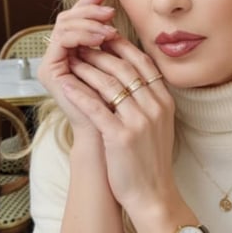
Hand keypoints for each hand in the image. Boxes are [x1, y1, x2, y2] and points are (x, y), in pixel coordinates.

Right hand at [37, 0, 117, 130]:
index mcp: (75, 51)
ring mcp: (53, 62)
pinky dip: (82, 34)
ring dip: (89, 22)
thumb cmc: (119, 107)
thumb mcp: (121, 69)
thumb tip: (123, 22)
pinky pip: (63, 40)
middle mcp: (60, 55)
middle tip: (110, 11)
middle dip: (89, 10)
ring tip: (109, 27)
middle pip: (68, 17)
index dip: (90, 5)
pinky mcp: (49, 71)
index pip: (78, 19)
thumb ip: (117, 47)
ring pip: (64, 24)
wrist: (108, 136)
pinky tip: (101, 36)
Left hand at [60, 35, 176, 220]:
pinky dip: (80, 94)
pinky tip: (66, 86)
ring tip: (72, 61)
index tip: (104, 39)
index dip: (122, 47)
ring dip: (87, 69)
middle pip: (124, 69)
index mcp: (164, 101)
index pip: (143, 63)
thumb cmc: (150, 159)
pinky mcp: (121, 137)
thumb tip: (131, 74)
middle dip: (100, 53)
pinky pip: (96, 108)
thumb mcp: (159, 123)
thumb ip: (149, 99)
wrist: (152, 193)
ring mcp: (139, 121)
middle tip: (82, 45)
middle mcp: (154, 107)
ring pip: (109, 84)